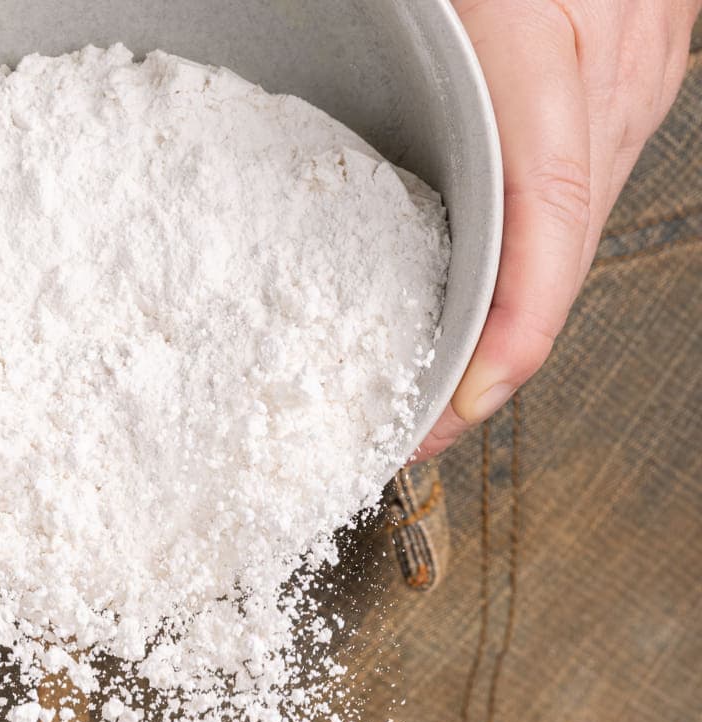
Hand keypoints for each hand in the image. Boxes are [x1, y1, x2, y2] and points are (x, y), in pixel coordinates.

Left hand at [419, 0, 697, 457]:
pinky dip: (546, 230)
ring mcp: (642, 47)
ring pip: (588, 207)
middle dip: (499, 347)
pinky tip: (498, 264)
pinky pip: (597, 158)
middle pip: (566, 239)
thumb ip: (419, 48)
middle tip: (422, 415)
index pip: (547, 224)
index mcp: (547, 36)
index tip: (459, 407)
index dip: (510, 335)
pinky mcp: (640, 43)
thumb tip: (347, 118)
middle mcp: (613, 52)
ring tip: (453, 362)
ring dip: (525, 296)